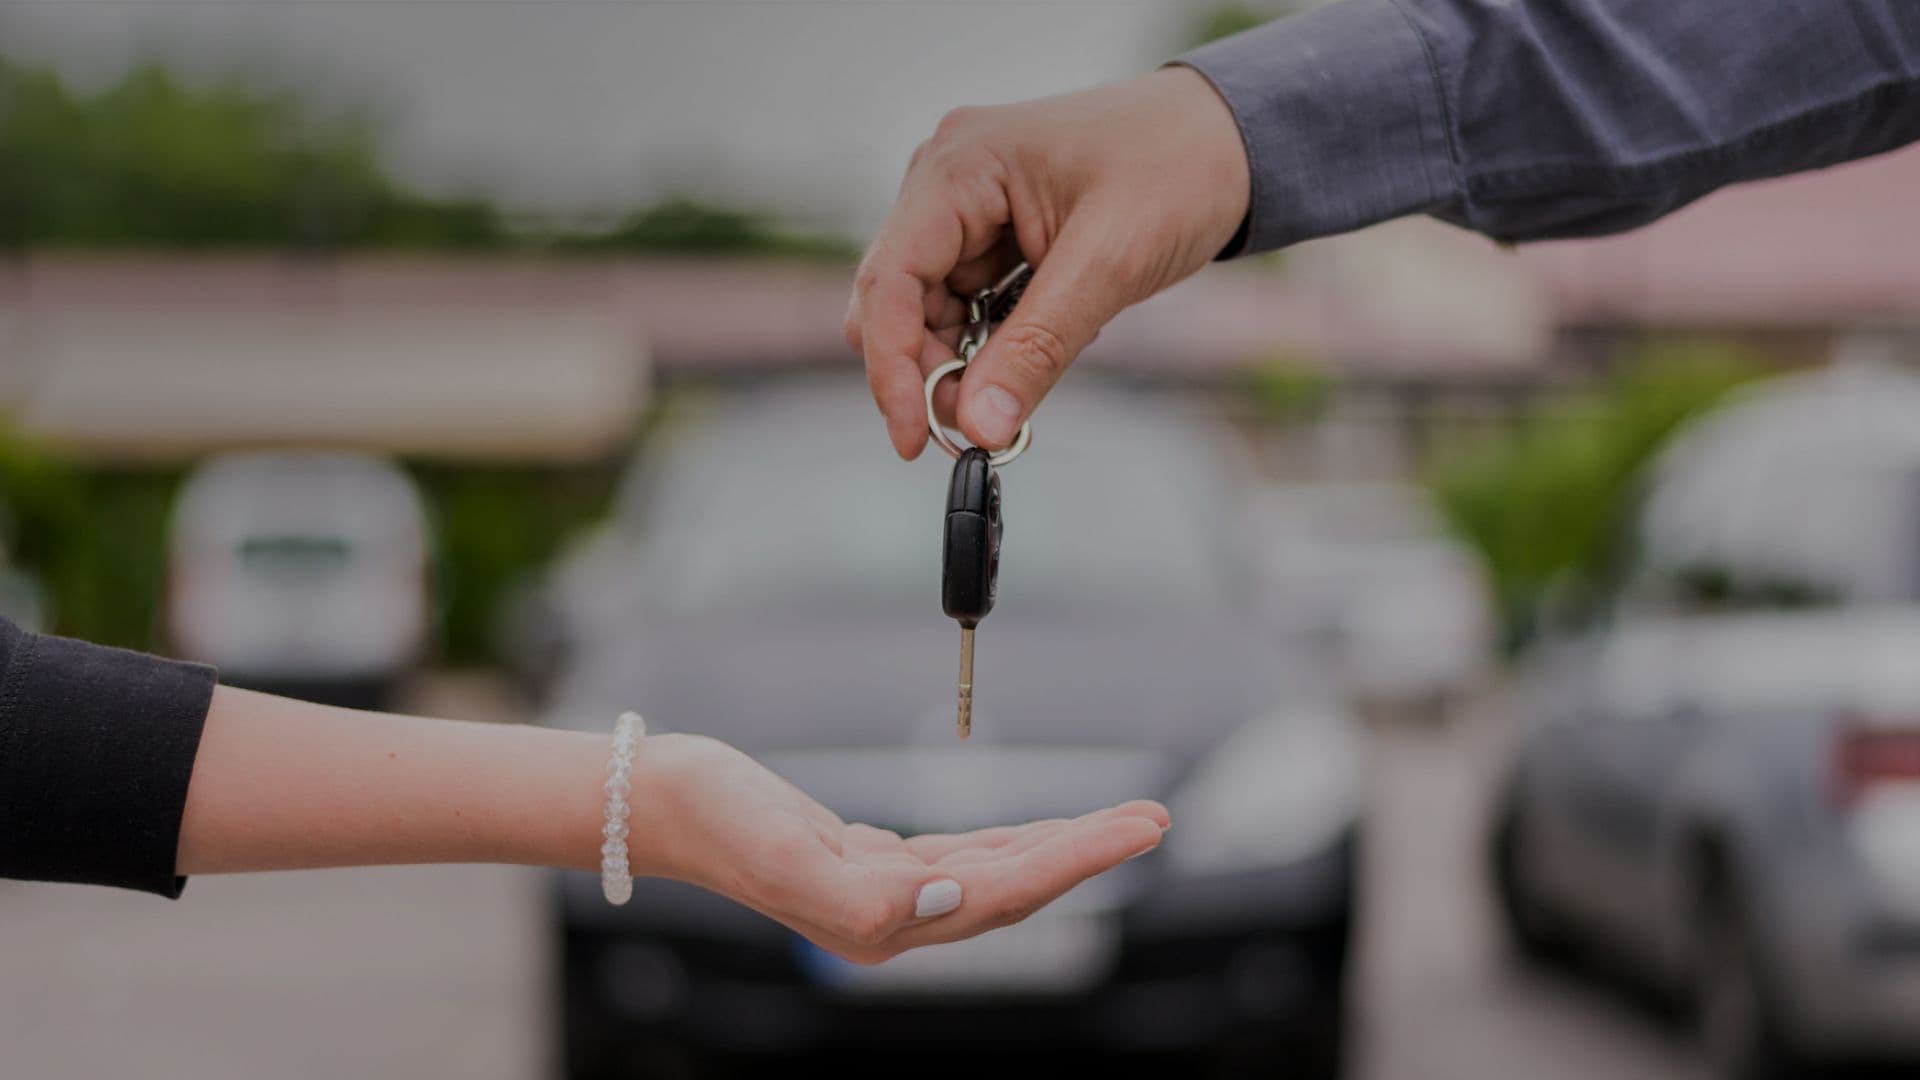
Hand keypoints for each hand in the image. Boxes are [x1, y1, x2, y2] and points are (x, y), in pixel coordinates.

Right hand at [631, 733, 1168, 963]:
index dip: (1078, 859)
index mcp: (882, 923)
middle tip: (1155, 817)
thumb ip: (865, 894)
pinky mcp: (874, 866)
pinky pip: (965, 859)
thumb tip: (948, 899)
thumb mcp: (782, 853)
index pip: (1007, 891)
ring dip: (1061, 846)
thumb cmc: (717, 819)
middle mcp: (894, 919)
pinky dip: (1011, 842)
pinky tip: (1039, 832)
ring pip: (999, 873)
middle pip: (1018, 886)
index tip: (1136, 828)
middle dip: (1090, 852)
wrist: (665, 804)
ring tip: (1121, 819)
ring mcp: (887, 895)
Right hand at [846, 66, 1250, 458]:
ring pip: (933, 312)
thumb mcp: (1109, 265)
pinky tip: (1042, 350)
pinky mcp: (997, 234)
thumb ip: (1037, 348)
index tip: (915, 438)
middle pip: (900, 300)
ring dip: (964, 364)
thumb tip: (979, 425)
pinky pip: (972, 306)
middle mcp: (949, 180)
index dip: (892, 367)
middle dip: (929, 370)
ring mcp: (970, 208)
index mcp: (961, 165)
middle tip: (982, 428)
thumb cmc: (1180, 168)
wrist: (1234, 140)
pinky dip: (995, 344)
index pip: (891, 279)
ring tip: (1020, 394)